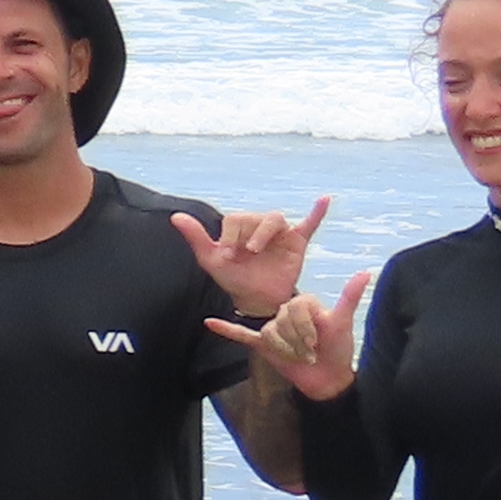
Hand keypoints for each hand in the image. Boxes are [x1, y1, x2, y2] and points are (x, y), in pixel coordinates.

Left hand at [172, 196, 332, 324]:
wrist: (257, 300)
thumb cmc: (234, 279)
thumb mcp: (211, 260)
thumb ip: (196, 237)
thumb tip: (175, 216)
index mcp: (240, 227)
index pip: (235, 220)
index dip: (230, 235)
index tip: (227, 255)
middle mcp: (259, 226)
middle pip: (256, 218)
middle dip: (247, 234)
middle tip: (243, 254)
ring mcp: (280, 233)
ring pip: (275, 219)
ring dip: (265, 231)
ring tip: (257, 249)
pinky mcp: (298, 242)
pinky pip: (310, 224)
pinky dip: (318, 212)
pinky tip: (325, 199)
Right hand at [209, 267, 372, 402]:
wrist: (327, 380)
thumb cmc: (338, 350)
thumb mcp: (342, 322)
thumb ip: (349, 297)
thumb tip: (366, 271)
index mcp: (303, 303)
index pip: (297, 306)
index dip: (307, 326)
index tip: (318, 341)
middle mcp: (284, 312)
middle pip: (283, 319)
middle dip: (298, 340)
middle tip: (310, 352)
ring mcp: (272, 328)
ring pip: (270, 333)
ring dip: (286, 349)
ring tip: (299, 358)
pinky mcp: (261, 343)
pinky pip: (241, 334)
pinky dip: (226, 329)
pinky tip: (210, 323)